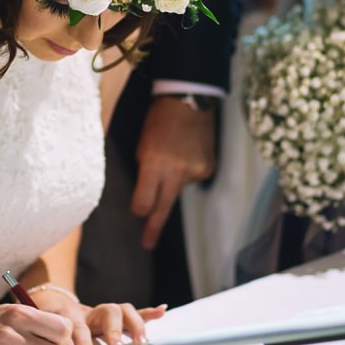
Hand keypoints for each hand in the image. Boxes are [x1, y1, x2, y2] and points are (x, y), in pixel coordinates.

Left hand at [30, 287, 167, 344]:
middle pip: (108, 311)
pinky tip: (162, 311)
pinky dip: (149, 313)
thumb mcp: (45, 337)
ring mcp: (106, 315)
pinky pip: (135, 314)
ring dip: (135, 325)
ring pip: (123, 311)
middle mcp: (92, 313)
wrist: (50, 310)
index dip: (81, 340)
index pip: (79, 324)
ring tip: (141, 343)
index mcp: (71, 316)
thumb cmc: (49, 332)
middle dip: (114, 331)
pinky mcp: (117, 320)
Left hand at [131, 96, 216, 249]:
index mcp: (154, 163)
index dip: (139, 209)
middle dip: (153, 227)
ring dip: (172, 181)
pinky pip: (192, 179)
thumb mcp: (142, 144)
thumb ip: (144, 171)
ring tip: (173, 155)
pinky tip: (186, 154)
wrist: (189, 101)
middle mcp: (175, 171)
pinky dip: (186, 171)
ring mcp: (194, 171)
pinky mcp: (208, 169)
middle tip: (146, 243)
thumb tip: (145, 194)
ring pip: (178, 190)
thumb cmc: (159, 120)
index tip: (137, 213)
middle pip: (163, 208)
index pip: (144, 201)